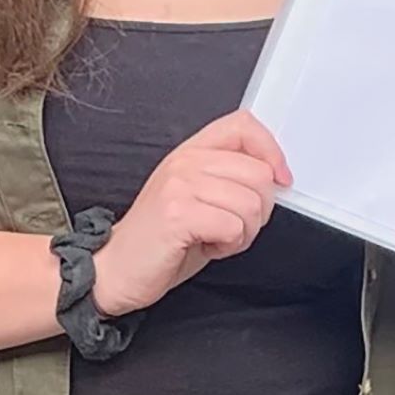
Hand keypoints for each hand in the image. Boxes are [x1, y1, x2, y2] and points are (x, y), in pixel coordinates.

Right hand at [91, 110, 290, 315]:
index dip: (272, 151)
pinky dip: (229, 245)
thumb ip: (230, 179)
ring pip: (251, 203)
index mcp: (192, 151)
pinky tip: (207, 246)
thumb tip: (274, 177)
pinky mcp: (178, 213)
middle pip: (259, 173)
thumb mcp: (198, 197)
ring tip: (216, 238)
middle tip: (233, 226)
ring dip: (244, 232)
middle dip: (259, 210)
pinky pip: (233, 226)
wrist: (114, 269)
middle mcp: (185, 161)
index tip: (279, 179)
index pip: (244, 125)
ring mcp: (180, 185)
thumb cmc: (160, 239)